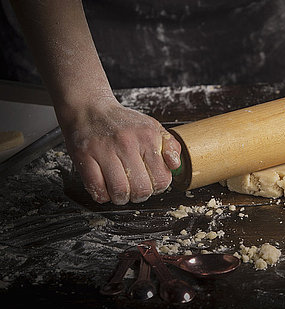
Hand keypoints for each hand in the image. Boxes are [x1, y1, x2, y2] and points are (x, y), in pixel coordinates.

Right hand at [58, 97, 181, 204]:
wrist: (90, 109)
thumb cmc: (123, 123)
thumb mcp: (153, 127)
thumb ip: (170, 146)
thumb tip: (175, 166)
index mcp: (147, 137)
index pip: (161, 178)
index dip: (158, 187)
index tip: (152, 184)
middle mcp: (126, 143)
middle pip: (141, 189)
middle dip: (140, 196)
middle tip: (136, 190)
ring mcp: (104, 150)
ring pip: (119, 191)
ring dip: (122, 198)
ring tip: (122, 192)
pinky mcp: (84, 157)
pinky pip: (96, 189)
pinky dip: (103, 196)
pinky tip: (106, 188)